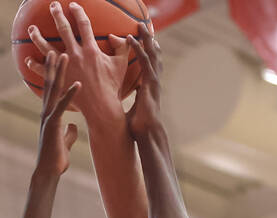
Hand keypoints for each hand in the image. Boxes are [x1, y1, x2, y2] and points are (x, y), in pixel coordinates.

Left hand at [27, 2, 129, 122]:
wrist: (101, 107)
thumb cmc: (112, 87)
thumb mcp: (121, 65)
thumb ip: (121, 47)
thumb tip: (114, 35)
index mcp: (91, 49)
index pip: (83, 24)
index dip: (78, 12)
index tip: (73, 6)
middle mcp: (76, 54)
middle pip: (63, 29)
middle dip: (57, 15)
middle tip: (52, 6)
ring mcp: (65, 67)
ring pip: (47, 48)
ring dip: (38, 37)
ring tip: (31, 28)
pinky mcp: (59, 81)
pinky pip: (43, 71)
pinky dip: (34, 65)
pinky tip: (27, 60)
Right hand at [36, 51, 80, 177]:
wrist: (48, 172)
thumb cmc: (56, 159)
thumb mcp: (64, 141)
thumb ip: (69, 132)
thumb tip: (74, 127)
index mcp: (50, 114)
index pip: (51, 89)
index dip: (53, 73)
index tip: (55, 56)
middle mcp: (47, 112)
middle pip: (49, 83)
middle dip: (52, 64)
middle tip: (55, 45)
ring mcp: (49, 117)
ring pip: (53, 89)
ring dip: (59, 71)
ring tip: (63, 54)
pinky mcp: (53, 125)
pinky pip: (63, 106)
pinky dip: (70, 94)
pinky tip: (78, 83)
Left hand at [126, 23, 162, 138]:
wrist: (146, 134)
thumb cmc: (138, 126)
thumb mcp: (132, 107)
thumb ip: (130, 98)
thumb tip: (123, 95)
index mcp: (149, 85)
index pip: (149, 63)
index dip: (146, 50)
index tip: (142, 39)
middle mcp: (152, 80)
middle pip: (152, 54)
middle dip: (148, 39)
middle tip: (142, 25)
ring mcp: (153, 81)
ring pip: (151, 54)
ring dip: (145, 38)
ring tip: (140, 25)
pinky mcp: (150, 84)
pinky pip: (144, 62)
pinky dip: (138, 49)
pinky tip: (132, 40)